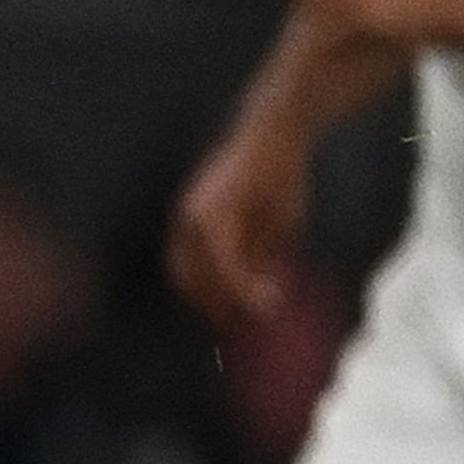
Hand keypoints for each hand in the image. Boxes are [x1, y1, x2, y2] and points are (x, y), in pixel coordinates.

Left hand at [164, 129, 306, 329]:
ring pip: (205, 275)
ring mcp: (195, 216)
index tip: (231, 325)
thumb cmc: (274, 179)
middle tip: (248, 328)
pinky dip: (242, 284)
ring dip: (233, 302)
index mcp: (191, 228)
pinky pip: (223, 259)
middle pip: (190, 283)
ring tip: (262, 314)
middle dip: (218, 310)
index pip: (187, 278)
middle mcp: (185, 223)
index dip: (207, 305)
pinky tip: (268, 296)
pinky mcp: (214, 210)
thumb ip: (258, 256)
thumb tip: (258, 294)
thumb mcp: (267, 228)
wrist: (279, 135)